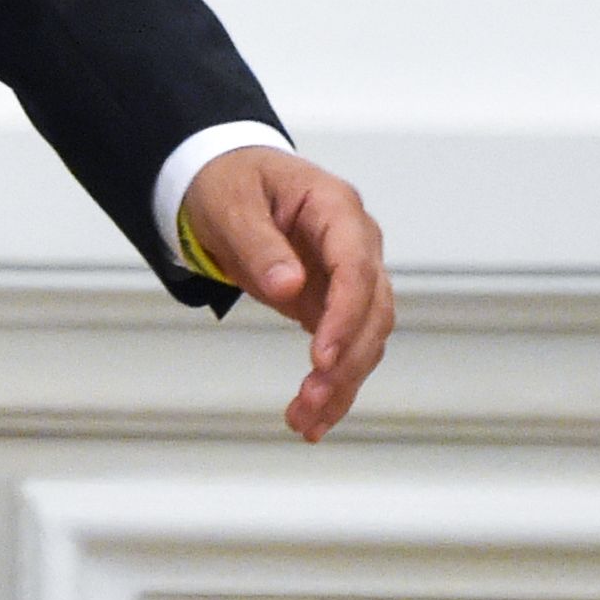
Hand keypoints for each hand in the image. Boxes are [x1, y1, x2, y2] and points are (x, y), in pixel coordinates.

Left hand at [179, 145, 393, 442]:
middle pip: (373, 309)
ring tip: (305, 420)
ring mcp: (350, 275)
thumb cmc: (230, 181)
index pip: (356, 267)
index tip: (322, 357)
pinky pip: (346, 348)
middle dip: (346, 361)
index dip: (345, 316)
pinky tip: (313, 418)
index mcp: (335, 207)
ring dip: (342, 383)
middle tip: (311, 398)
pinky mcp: (334, 303)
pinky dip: (333, 385)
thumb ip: (258, 244)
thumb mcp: (231, 204)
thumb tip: (287, 285)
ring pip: (366, 338)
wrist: (226, 180)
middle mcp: (355, 243)